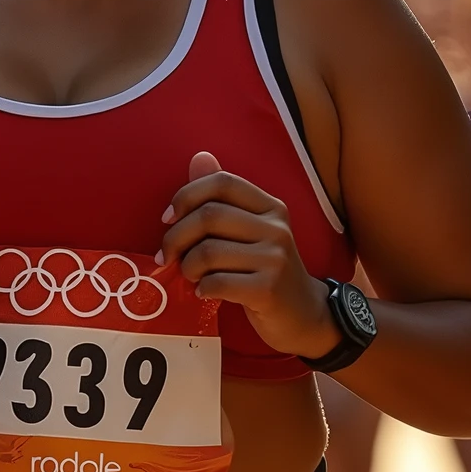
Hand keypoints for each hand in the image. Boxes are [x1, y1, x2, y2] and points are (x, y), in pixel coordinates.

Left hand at [160, 150, 340, 358]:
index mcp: (270, 206)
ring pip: (208, 251)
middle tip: (167, 256)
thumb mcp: (249, 231)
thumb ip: (222, 198)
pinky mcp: (268, 289)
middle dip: (176, 237)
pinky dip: (202, 288)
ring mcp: (275, 258)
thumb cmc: (265, 271)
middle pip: (209, 216)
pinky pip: (217, 282)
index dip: (186, 196)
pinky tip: (206, 292)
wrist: (303, 314)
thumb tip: (199, 157)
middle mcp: (276, 227)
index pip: (222, 182)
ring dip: (188, 267)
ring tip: (192, 276)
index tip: (167, 219)